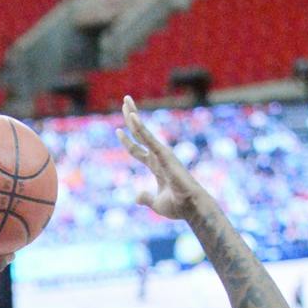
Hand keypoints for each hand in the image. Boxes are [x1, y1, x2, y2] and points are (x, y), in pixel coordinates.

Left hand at [116, 96, 206, 220]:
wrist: (190, 207)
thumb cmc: (177, 206)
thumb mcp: (155, 203)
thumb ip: (145, 198)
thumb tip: (136, 197)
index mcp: (156, 165)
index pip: (138, 149)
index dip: (127, 141)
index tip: (117, 131)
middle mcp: (159, 156)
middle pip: (140, 133)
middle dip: (131, 118)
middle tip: (124, 101)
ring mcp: (161, 154)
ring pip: (143, 131)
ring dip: (133, 115)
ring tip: (126, 100)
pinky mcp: (164, 155)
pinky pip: (148, 139)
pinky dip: (139, 128)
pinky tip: (131, 117)